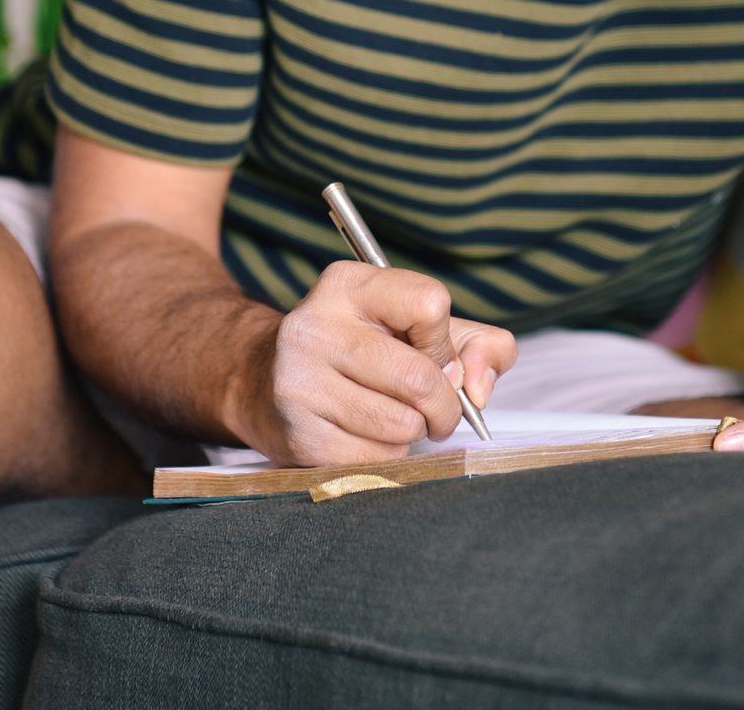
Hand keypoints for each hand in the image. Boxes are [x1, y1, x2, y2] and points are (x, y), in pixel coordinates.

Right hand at [237, 261, 516, 467]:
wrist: (264, 381)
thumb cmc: (362, 352)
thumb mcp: (417, 329)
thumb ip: (477, 345)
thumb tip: (479, 388)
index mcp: (349, 285)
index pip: (430, 304)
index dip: (443, 342)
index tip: (430, 354)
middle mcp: (316, 325)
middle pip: (420, 378)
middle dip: (443, 406)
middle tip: (436, 412)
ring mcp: (300, 381)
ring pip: (401, 425)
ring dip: (413, 432)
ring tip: (394, 418)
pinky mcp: (298, 433)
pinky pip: (375, 459)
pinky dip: (386, 455)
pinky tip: (365, 435)